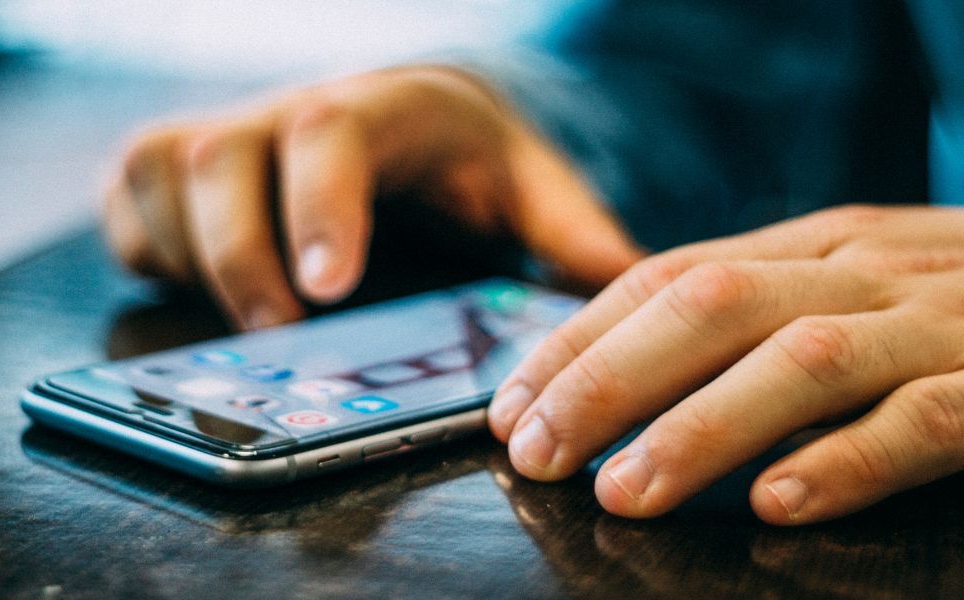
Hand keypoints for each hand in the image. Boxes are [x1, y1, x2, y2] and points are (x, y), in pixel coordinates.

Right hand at [103, 66, 641, 327]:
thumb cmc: (456, 157)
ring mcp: (219, 135)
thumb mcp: (524, 181)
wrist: (390, 114)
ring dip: (187, 256)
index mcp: (377, 108)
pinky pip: (129, 206)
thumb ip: (570, 228)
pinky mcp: (172, 169)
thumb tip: (630, 287)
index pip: (332, 133)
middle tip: (277, 334)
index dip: (319, 206)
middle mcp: (283, 112)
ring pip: (159, 175)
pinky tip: (197, 291)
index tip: (328, 288)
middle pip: (221, 156)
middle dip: (235, 253)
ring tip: (244, 321)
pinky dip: (149, 252)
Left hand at [488, 205, 963, 524]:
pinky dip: (849, 460)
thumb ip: (747, 313)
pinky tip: (780, 506)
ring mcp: (933, 322)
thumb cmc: (944, 306)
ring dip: (700, 427)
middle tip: (536, 453)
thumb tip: (618, 367)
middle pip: (706, 309)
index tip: (510, 406)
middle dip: (605, 380)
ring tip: (624, 492)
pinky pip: (925, 419)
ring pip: (800, 360)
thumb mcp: (839, 285)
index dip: (575, 340)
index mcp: (806, 247)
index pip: (661, 279)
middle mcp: (856, 270)